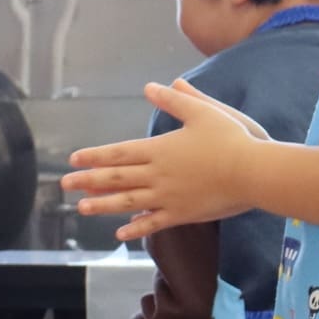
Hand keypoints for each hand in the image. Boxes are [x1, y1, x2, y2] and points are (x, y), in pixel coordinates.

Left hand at [63, 79, 268, 239]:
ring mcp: (167, 196)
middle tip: (64, 185)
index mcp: (160, 149)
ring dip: (102, 205)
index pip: (119, 152)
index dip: (94, 156)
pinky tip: (120, 232)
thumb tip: (152, 86)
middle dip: (87, 181)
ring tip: (81, 208)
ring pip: (127, 202)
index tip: (74, 159)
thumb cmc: (232, 138)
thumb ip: (176, 99)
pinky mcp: (181, 213)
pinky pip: (153, 222)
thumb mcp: (203, 112)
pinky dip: (135, 228)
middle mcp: (158, 174)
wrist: (254, 172)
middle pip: (115, 178)